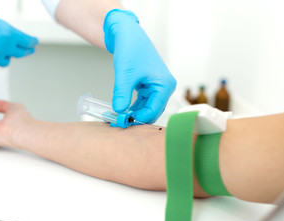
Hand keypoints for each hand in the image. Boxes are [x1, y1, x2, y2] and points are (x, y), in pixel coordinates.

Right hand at [0, 0, 37, 66]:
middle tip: (30, 48)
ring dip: (10, 56)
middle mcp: (2, 47)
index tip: (35, 41)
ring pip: (7, 61)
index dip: (32, 41)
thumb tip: (3, 30)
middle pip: (20, 53)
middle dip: (26, 50)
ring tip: (13, 52)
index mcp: (7, 34)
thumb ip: (0, 26)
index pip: (26, 41)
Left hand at [104, 9, 176, 123]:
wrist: (127, 34)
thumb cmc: (131, 48)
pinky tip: (121, 110)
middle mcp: (164, 87)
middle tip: (119, 123)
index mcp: (165, 84)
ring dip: (134, 113)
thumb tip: (118, 111)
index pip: (154, 110)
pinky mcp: (149, 86)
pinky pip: (143, 102)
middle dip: (137, 118)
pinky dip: (132, 107)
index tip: (123, 122)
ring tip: (118, 118)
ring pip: (147, 108)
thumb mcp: (125, 74)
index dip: (139, 118)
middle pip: (152, 111)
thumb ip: (122, 94)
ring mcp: (157, 87)